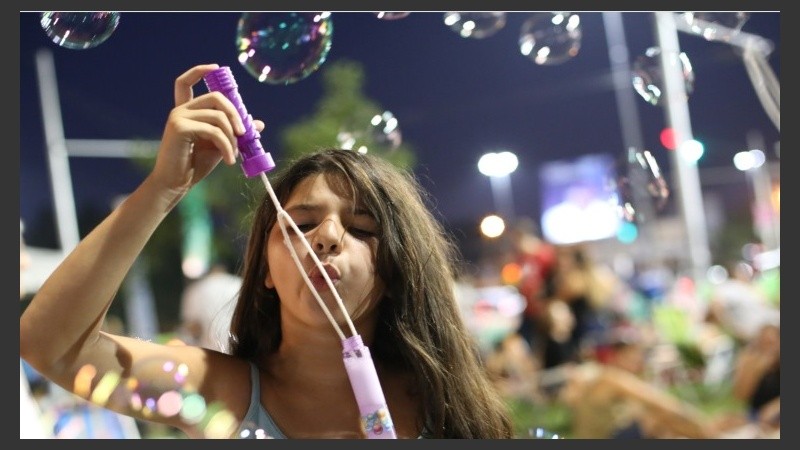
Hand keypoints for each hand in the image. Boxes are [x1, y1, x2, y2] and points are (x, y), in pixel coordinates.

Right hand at [150, 63, 265, 192]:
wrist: (175, 184)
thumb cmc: (196, 165)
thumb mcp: (221, 145)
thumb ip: (235, 132)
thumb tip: (259, 124)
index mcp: (187, 111)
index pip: (186, 82)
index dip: (200, 71)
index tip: (217, 68)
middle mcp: (180, 110)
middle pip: (216, 97)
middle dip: (236, 114)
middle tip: (245, 134)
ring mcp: (178, 117)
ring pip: (218, 116)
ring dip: (233, 137)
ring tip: (235, 154)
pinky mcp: (179, 128)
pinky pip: (214, 131)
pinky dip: (227, 146)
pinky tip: (230, 161)